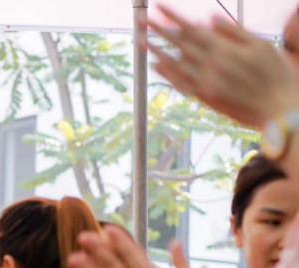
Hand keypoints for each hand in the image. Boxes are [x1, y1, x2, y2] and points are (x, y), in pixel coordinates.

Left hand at [150, 8, 298, 127]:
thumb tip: (211, 19)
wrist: (279, 109)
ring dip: (155, 51)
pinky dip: (168, 73)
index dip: (173, 17)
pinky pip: (181, 83)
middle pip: (178, 44)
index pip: (192, 29)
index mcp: (225, 50)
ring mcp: (204, 83)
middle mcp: (210, 66)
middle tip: (140, 20)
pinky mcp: (204, 97)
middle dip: (158, 30)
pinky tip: (157, 65)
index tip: (158, 7)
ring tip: (139, 40)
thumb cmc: (276, 74)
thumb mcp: (261, 46)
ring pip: (174, 64)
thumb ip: (235, 32)